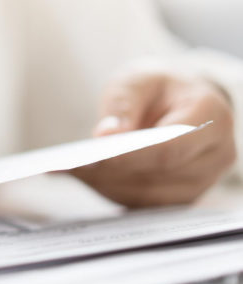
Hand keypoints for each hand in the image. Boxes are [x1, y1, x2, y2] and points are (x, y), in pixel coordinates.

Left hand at [70, 70, 235, 206]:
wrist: (177, 102)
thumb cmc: (158, 88)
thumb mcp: (137, 80)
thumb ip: (122, 105)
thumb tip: (106, 136)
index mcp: (212, 118)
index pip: (171, 148)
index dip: (131, 157)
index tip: (94, 157)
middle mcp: (215, 155)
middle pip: (157, 176)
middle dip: (110, 172)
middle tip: (69, 166)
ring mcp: (202, 182)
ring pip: (147, 196)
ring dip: (105, 184)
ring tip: (68, 170)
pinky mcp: (180, 199)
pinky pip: (141, 203)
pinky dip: (109, 190)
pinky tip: (82, 176)